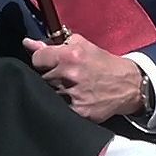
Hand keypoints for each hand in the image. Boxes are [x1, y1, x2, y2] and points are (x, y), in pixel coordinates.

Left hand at [24, 34, 143, 120]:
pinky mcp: (78, 112)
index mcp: (70, 56)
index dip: (41, 60)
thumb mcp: (81, 45)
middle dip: (48, 75)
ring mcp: (73, 96)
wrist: (128, 85)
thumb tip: (27, 43)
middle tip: (61, 75)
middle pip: (41, 77)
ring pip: (48, 93)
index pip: (36, 59)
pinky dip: (63, 104)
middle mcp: (70, 76)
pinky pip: (59, 107)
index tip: (47, 62)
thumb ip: (53, 44)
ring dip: (55, 90)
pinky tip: (73, 98)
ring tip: (68, 87)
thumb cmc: (103, 63)